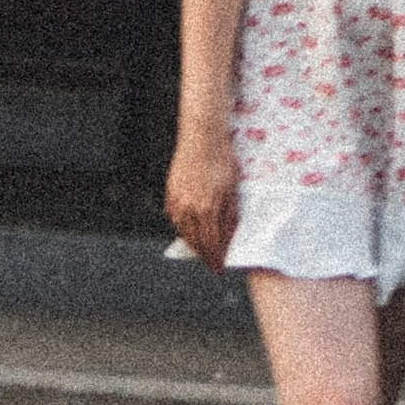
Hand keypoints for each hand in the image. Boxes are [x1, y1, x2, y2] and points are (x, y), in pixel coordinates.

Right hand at [165, 122, 238, 272]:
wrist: (202, 136)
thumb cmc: (221, 159)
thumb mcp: (233, 188)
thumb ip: (230, 215)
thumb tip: (230, 237)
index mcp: (208, 208)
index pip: (212, 243)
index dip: (217, 258)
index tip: (221, 268)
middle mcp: (190, 208)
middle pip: (197, 242)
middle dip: (205, 257)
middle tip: (212, 266)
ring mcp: (177, 201)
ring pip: (184, 233)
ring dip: (193, 245)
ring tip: (202, 252)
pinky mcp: (170, 193)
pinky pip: (174, 219)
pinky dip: (182, 229)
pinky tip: (189, 232)